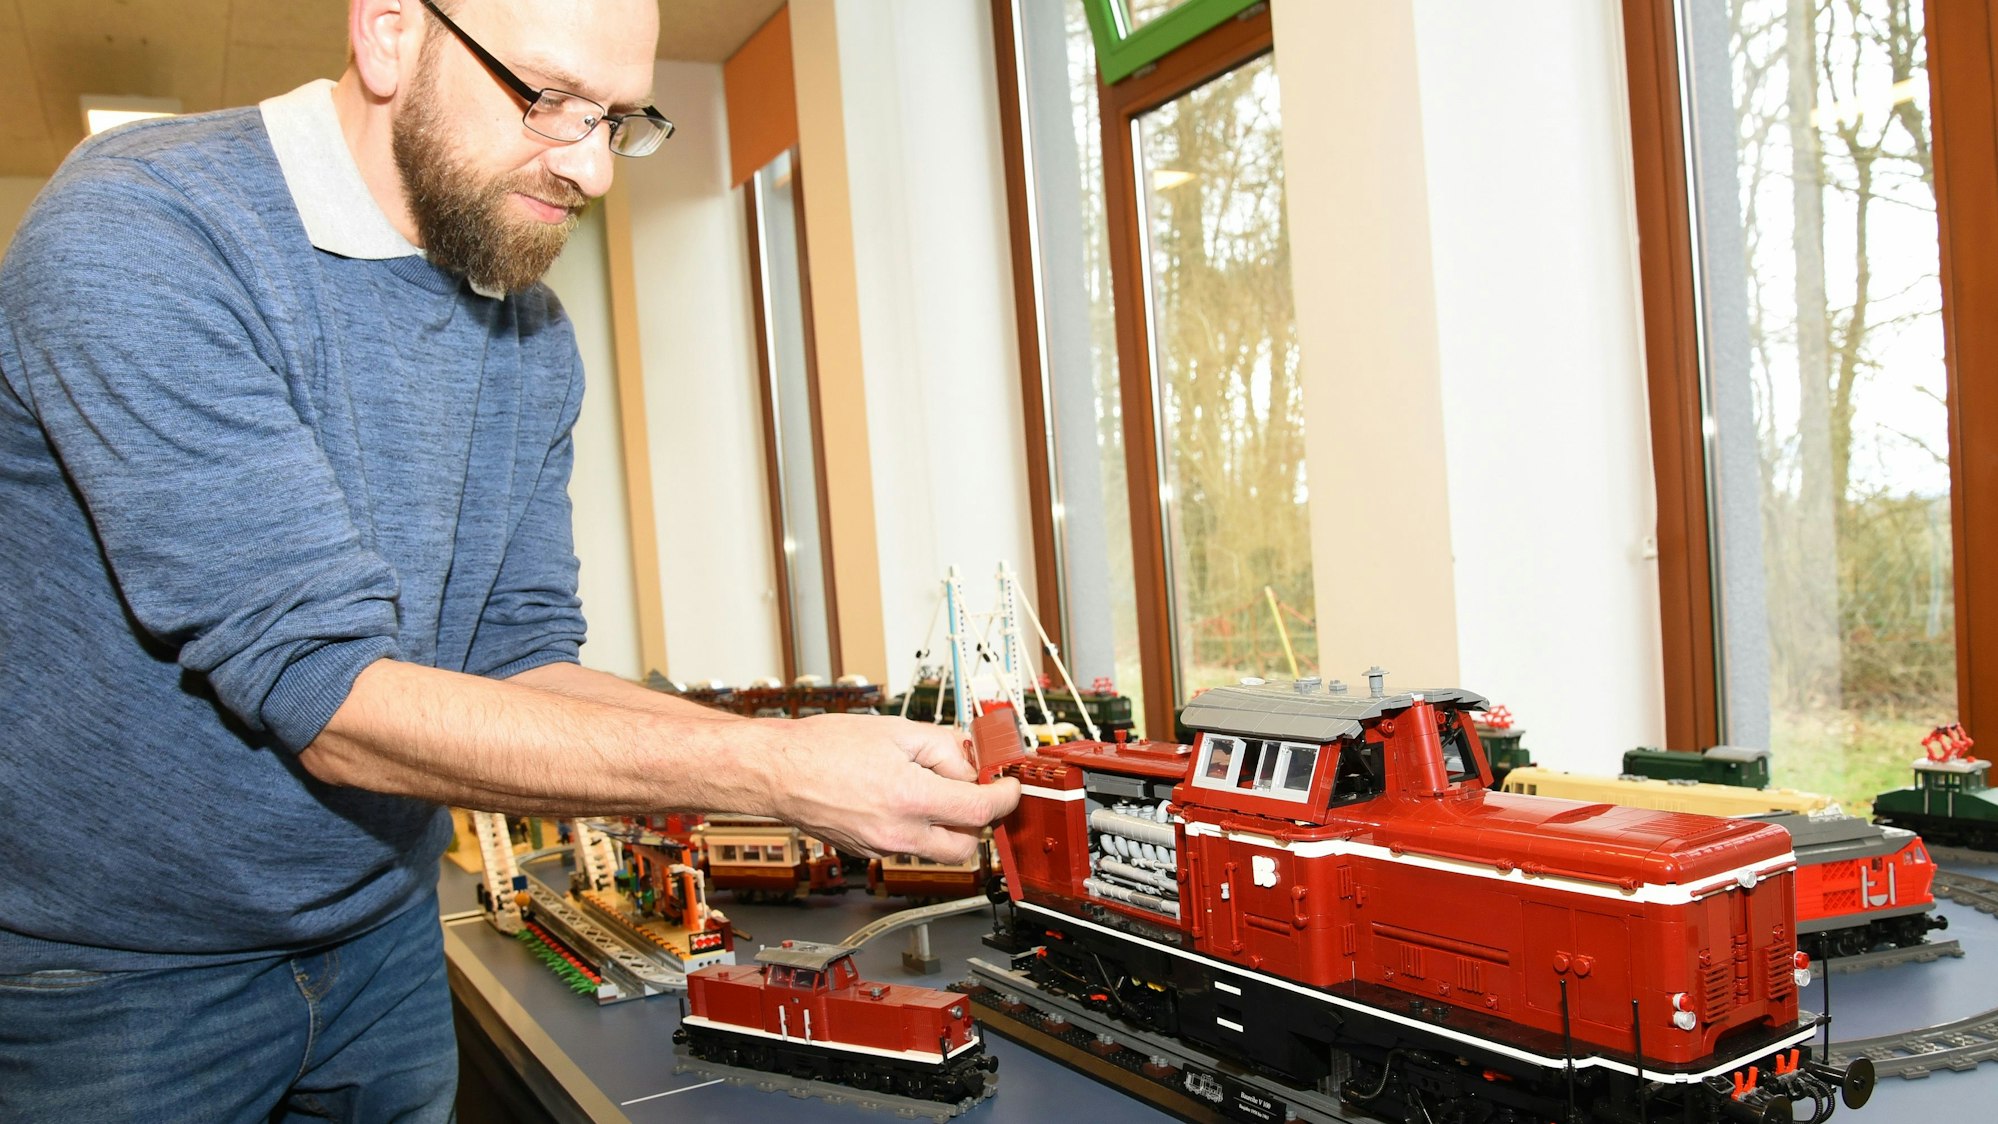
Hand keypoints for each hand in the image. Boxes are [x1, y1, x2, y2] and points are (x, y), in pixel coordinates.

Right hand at [760, 713, 1020, 862]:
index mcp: (909, 798)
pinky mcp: (865, 852)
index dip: (1004, 798)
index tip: (1009, 787)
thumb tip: (969, 760)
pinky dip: (915, 828)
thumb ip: (941, 745)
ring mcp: (880, 847)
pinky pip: (906, 846)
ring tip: (929, 790)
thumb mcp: (894, 730)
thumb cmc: (823, 746)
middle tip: (972, 791)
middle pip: (965, 846)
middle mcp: (897, 832)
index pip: (980, 812)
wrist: (776, 771)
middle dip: (978, 821)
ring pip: (936, 849)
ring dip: (946, 826)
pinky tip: (898, 798)